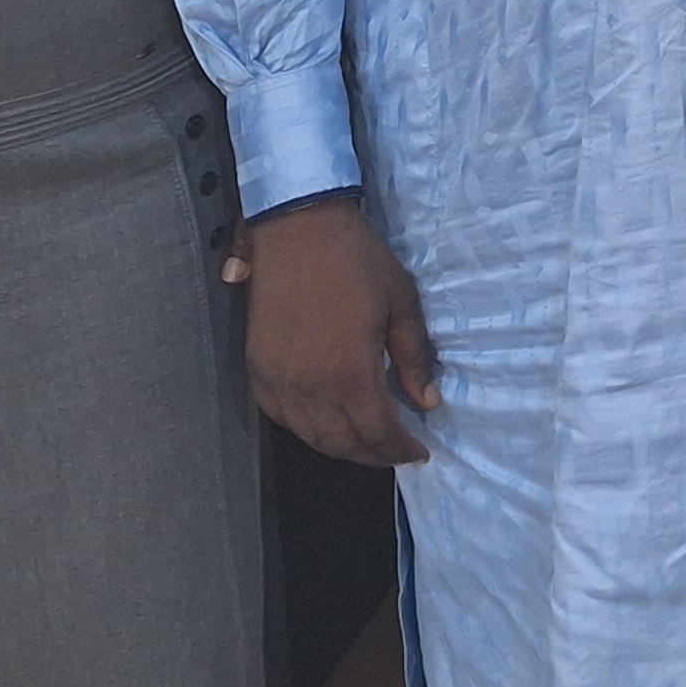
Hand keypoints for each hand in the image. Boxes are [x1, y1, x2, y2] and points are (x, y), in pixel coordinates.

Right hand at [243, 198, 441, 467]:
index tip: (418, 453)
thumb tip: (428, 402)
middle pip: (343, 443)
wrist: (299, 231)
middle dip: (373, 455)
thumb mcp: (401, 304)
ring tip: (365, 443)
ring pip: (310, 436)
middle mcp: (310, 387)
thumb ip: (414, 358)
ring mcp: (278, 381)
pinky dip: (305, 429)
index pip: (377, 432)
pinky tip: (324, 423)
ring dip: (340, 448)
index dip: (400, 450)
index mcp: (350, 373)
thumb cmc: (358, 263)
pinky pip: (280, 417)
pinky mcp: (257, 369)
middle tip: (395, 452)